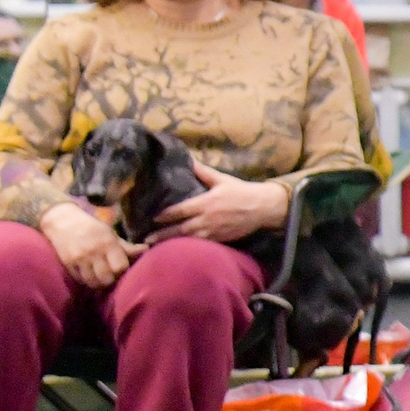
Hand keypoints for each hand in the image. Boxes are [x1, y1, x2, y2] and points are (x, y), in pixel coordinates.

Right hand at [40, 201, 142, 289]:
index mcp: (108, 243)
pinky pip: (80, 279)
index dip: (122, 271)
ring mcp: (79, 258)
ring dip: (98, 283)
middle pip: (107, 278)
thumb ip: (126, 246)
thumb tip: (146, 249)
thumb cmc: (92, 228)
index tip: (120, 269)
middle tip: (111, 276)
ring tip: (101, 278)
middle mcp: (93, 252)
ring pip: (92, 282)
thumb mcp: (110, 234)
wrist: (63, 222)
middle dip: (111, 280)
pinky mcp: (67, 263)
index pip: (120, 267)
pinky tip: (89, 275)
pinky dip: (86, 281)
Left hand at [154, 160, 290, 242]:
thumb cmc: (241, 191)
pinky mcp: (222, 239)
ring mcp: (214, 231)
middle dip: (163, 234)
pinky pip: (202, 244)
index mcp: (206, 202)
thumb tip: (189, 160)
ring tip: (158, 247)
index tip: (152, 218)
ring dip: (173, 243)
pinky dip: (189, 247)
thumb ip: (203, 172)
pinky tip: (179, 249)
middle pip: (180, 228)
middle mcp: (207, 218)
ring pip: (189, 239)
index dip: (164, 215)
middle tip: (146, 239)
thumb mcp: (222, 179)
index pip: (180, 210)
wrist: (263, 207)